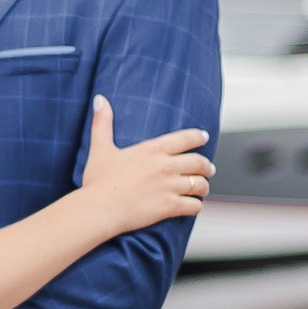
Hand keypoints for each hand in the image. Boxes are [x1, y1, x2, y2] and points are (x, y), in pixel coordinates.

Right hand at [79, 98, 212, 237]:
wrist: (100, 208)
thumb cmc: (99, 181)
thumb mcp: (100, 148)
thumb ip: (102, 123)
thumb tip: (99, 100)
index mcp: (152, 150)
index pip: (185, 138)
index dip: (198, 137)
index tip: (204, 137)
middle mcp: (165, 166)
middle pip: (198, 162)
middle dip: (206, 166)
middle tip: (209, 169)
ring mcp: (170, 186)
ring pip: (199, 184)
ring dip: (203, 187)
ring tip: (203, 189)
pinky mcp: (170, 206)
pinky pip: (194, 206)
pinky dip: (196, 206)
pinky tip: (194, 206)